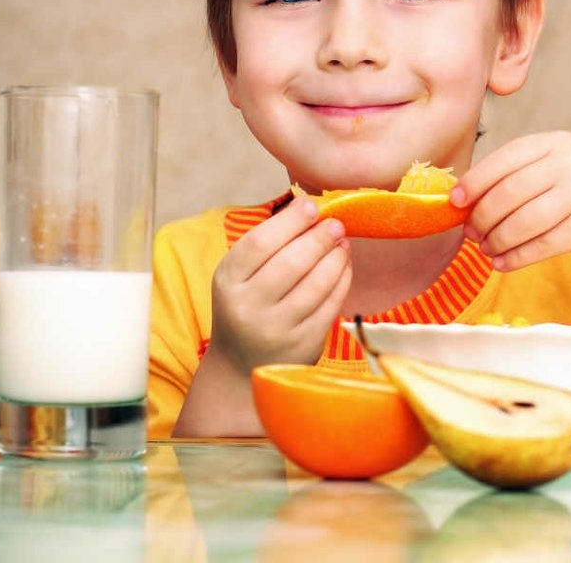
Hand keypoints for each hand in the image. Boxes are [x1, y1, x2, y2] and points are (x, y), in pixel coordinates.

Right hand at [207, 196, 352, 374]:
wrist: (241, 365)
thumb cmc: (245, 306)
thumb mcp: (239, 276)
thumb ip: (267, 245)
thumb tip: (308, 206)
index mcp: (227, 282)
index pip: (260, 243)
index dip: (290, 221)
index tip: (311, 206)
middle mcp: (248, 307)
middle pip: (292, 262)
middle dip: (319, 237)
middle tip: (336, 223)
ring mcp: (276, 329)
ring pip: (317, 284)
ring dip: (336, 256)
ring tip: (342, 242)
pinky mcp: (303, 344)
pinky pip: (331, 305)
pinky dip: (343, 279)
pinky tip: (344, 265)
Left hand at [453, 131, 570, 269]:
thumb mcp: (568, 165)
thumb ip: (527, 173)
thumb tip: (470, 198)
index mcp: (558, 143)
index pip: (505, 158)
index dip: (475, 181)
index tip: (455, 201)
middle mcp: (570, 163)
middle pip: (509, 192)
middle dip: (482, 216)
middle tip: (471, 232)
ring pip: (521, 221)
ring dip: (496, 240)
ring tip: (486, 250)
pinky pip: (540, 245)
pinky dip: (516, 257)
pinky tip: (503, 263)